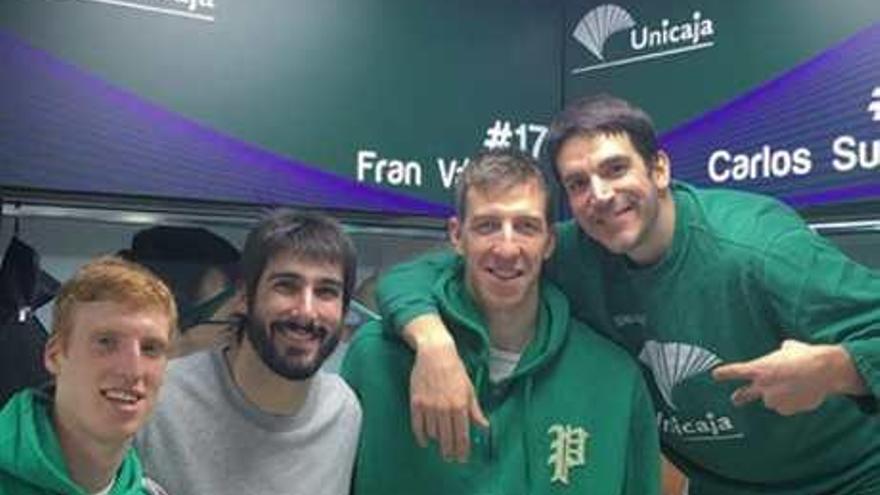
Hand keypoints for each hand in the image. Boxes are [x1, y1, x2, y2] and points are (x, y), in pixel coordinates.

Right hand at [405, 315, 488, 461]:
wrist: (435, 353)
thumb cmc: (454, 369)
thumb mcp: (469, 389)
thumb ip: (475, 410)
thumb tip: (484, 427)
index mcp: (460, 405)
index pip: (462, 435)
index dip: (462, 450)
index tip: (462, 458)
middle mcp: (445, 408)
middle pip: (447, 438)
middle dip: (450, 451)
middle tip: (451, 458)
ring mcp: (429, 406)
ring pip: (433, 433)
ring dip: (438, 442)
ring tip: (441, 446)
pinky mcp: (416, 402)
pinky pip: (418, 426)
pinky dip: (421, 436)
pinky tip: (425, 441)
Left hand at [712, 340, 864, 414]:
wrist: (825, 370)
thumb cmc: (806, 355)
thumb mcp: (788, 348)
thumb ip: (780, 353)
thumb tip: (785, 350)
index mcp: (759, 368)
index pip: (735, 371)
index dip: (724, 374)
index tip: (715, 375)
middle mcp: (762, 386)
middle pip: (745, 394)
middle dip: (740, 397)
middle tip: (735, 400)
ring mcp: (773, 400)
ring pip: (773, 400)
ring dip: (780, 395)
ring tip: (796, 384)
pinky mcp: (786, 410)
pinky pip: (786, 407)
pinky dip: (792, 402)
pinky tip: (803, 392)